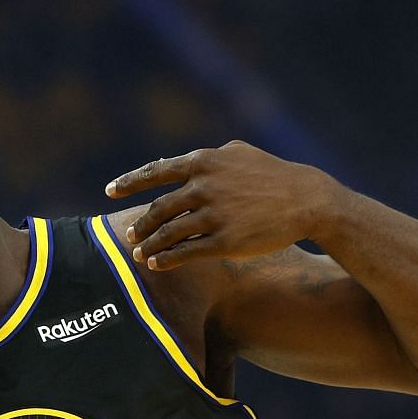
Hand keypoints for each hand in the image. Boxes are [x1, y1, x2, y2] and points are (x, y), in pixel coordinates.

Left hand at [107, 141, 342, 270]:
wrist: (307, 199)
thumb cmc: (271, 175)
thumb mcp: (238, 153)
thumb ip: (206, 159)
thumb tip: (176, 164)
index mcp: (203, 162)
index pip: (156, 171)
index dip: (129, 183)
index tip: (110, 192)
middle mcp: (204, 187)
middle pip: (158, 209)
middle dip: (140, 225)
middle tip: (129, 236)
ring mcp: (214, 215)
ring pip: (168, 233)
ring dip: (149, 246)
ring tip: (139, 254)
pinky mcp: (226, 241)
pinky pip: (186, 253)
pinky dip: (166, 260)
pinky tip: (157, 265)